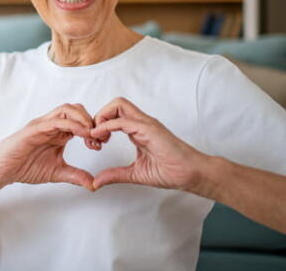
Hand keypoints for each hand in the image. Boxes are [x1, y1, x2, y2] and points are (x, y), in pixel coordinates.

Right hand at [0, 103, 98, 190]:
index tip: (101, 144)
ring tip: (92, 134)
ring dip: (83, 119)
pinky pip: (55, 121)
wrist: (2, 170)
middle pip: (76, 109)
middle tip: (99, 138)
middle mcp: (51, 125)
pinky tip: (81, 134)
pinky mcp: (34, 129)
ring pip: (67, 110)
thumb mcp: (56, 172)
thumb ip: (75, 175)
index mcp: (57, 133)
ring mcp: (42, 125)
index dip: (94, 129)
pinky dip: (71, 125)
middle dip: (91, 120)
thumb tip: (94, 184)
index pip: (80, 120)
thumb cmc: (24, 166)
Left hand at [91, 97, 208, 190]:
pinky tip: (101, 137)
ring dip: (102, 117)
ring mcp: (145, 124)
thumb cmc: (171, 172)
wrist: (191, 175)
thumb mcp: (134, 174)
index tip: (94, 142)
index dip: (100, 124)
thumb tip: (96, 182)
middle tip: (94, 136)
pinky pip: (123, 120)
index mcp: (138, 129)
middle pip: (115, 104)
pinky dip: (107, 126)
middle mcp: (141, 123)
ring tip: (98, 137)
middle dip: (98, 116)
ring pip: (118, 104)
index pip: (114, 114)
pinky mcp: (149, 129)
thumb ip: (115, 175)